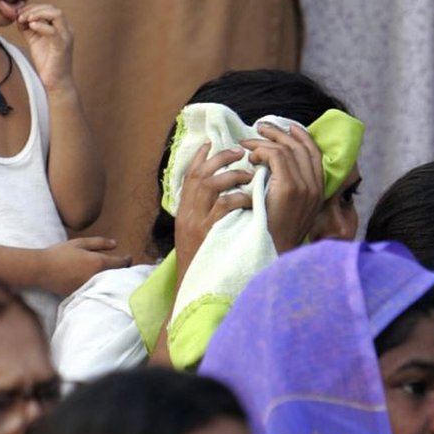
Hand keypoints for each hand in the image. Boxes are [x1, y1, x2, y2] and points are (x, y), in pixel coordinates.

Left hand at [16, 3, 74, 93]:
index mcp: (61, 27)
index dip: (33, 7)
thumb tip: (18, 17)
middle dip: (34, 9)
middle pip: (52, 8)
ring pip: (56, 14)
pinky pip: (53, 31)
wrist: (55, 82)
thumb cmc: (47, 62)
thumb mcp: (34, 41)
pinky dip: (41, 26)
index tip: (19, 13)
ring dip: (38, 14)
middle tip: (20, 16)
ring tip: (25, 20)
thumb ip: (28, 29)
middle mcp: (66, 29)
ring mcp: (66, 36)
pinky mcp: (62, 46)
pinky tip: (30, 27)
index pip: (48, 8)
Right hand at [40, 237, 131, 294]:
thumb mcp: (79, 243)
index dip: (128, 260)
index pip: (121, 263)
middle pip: (118, 276)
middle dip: (123, 271)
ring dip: (113, 279)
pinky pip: (98, 291)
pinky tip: (100, 283)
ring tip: (113, 274)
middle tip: (124, 266)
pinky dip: (102, 286)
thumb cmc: (59, 253)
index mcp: (98, 262)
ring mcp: (90, 288)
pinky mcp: (83, 295)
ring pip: (109, 284)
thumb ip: (99, 243)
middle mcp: (97, 277)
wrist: (41, 270)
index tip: (129, 258)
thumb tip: (115, 244)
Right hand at [174, 143, 252, 281]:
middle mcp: (187, 214)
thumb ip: (203, 212)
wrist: (194, 290)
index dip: (201, 157)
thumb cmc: (202, 262)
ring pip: (210, 184)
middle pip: (198, 174)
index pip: (189, 176)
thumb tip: (219, 193)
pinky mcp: (210, 233)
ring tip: (248, 174)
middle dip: (219, 158)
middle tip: (240, 152)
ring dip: (231, 174)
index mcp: (184, 212)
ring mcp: (197, 223)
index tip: (213, 144)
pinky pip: (224, 206)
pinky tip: (249, 198)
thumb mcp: (195, 233)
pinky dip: (238, 197)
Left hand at [240, 122, 323, 252]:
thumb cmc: (273, 231)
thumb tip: (273, 166)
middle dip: (280, 132)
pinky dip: (262, 152)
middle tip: (261, 126)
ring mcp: (304, 186)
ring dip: (264, 141)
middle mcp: (315, 185)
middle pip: (301, 147)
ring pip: (286, 149)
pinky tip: (251, 158)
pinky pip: (276, 157)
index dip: (301, 136)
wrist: (272, 251)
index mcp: (317, 189)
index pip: (314, 153)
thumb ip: (288, 186)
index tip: (286, 127)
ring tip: (247, 142)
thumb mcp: (287, 207)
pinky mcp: (289, 188)